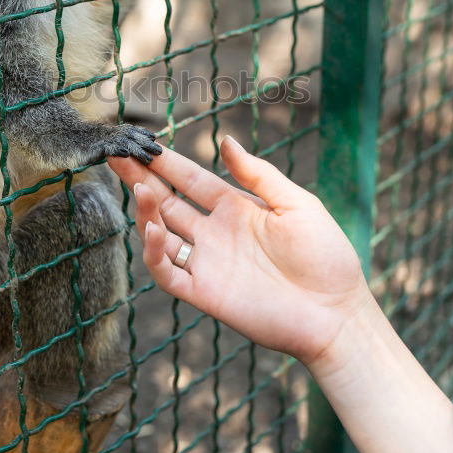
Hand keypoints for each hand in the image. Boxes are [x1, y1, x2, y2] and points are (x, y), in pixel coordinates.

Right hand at [108, 135, 370, 367]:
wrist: (336, 312)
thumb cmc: (327, 256)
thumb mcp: (297, 204)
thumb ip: (259, 174)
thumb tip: (225, 140)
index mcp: (236, 208)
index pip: (190, 179)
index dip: (165, 162)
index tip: (140, 143)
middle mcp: (215, 232)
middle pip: (167, 201)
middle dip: (140, 178)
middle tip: (115, 154)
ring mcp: (208, 263)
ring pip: (161, 233)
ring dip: (145, 211)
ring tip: (138, 188)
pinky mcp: (204, 293)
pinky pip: (168, 271)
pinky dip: (154, 251)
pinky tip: (153, 229)